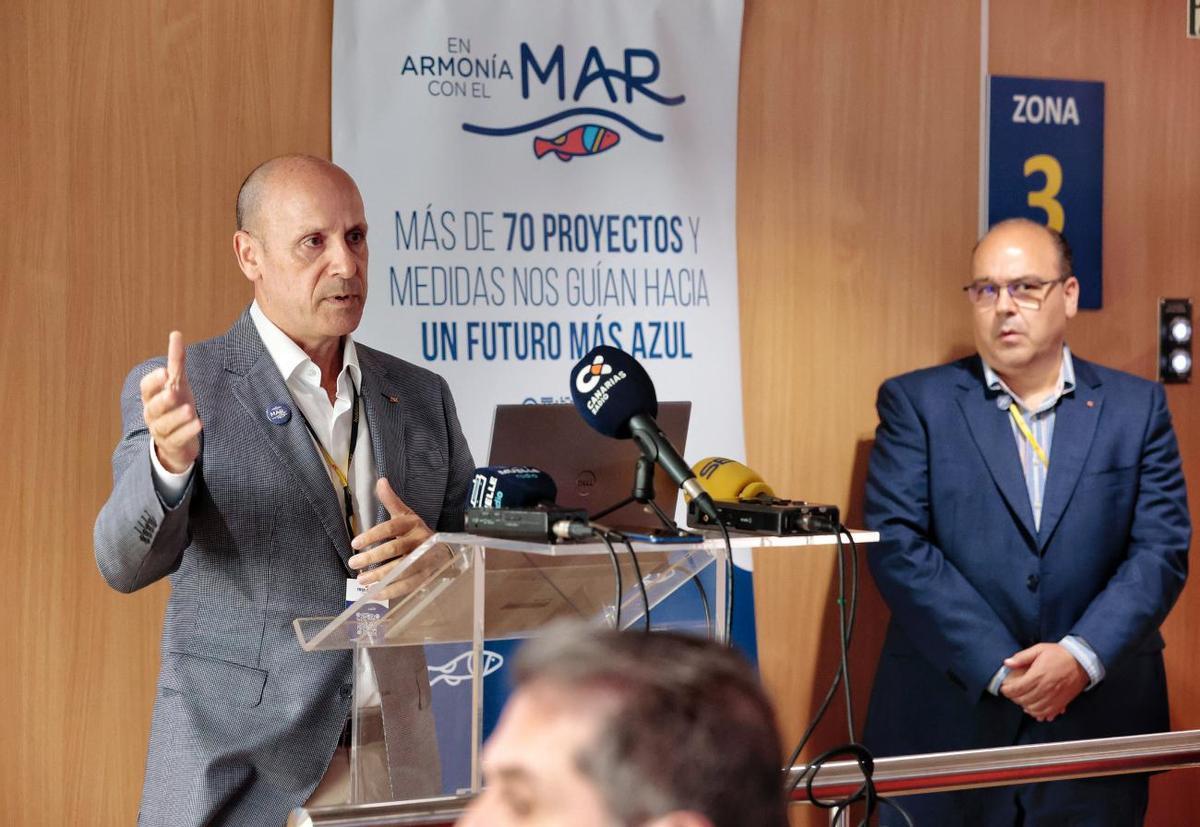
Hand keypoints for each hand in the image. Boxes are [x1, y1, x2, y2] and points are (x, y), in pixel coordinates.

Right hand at [140, 331, 201, 472]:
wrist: (177, 440)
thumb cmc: (175, 406)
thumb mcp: (178, 383)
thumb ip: (176, 361)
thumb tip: (176, 333)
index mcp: (152, 397)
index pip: (146, 388)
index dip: (154, 381)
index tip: (165, 373)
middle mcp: (152, 414)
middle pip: (154, 407)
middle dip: (163, 399)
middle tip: (173, 392)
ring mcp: (161, 430)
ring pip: (164, 424)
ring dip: (177, 417)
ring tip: (190, 410)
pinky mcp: (172, 444)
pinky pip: (177, 438)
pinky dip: (187, 431)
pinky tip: (199, 424)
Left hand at [348, 479, 453, 600]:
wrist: (445, 548)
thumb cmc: (418, 531)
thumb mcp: (406, 514)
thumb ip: (391, 500)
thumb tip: (381, 481)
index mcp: (412, 524)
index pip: (390, 528)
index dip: (372, 535)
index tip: (354, 544)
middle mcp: (419, 540)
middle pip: (394, 549)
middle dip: (372, 557)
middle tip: (353, 563)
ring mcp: (424, 559)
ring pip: (400, 568)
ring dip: (379, 576)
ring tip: (361, 580)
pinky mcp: (426, 575)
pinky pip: (408, 584)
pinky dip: (392, 590)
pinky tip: (376, 593)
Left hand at [1000, 643, 1088, 721]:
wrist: (1082, 661)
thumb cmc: (1061, 654)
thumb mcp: (1039, 649)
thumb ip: (1022, 657)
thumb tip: (1007, 663)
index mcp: (1038, 676)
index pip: (1017, 689)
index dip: (1007, 690)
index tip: (1004, 688)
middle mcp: (1045, 689)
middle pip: (1024, 700)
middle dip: (1015, 698)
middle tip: (1012, 693)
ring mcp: (1054, 697)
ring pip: (1034, 709)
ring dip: (1025, 706)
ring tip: (1022, 700)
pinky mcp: (1062, 702)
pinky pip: (1047, 713)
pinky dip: (1038, 713)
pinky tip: (1034, 709)